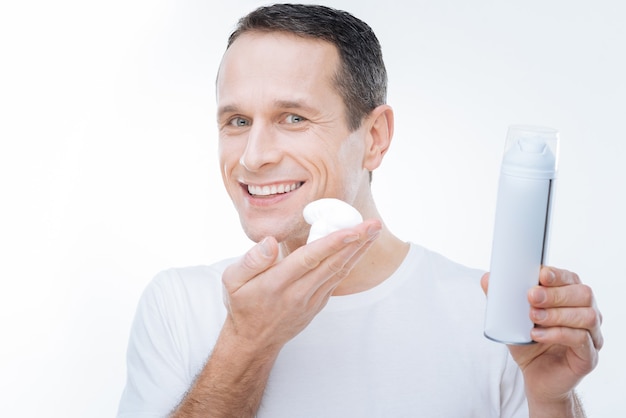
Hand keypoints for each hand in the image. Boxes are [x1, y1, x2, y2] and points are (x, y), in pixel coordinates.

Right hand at [221, 219, 381, 353]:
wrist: (253, 341)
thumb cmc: (242, 304)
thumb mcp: (232, 280)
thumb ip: (252, 260)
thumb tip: (271, 241)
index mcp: (276, 284)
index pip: (309, 259)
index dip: (333, 243)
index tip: (352, 229)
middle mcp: (298, 293)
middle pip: (332, 264)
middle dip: (356, 243)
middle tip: (374, 224)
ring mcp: (311, 301)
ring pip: (339, 272)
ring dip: (358, 251)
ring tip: (373, 231)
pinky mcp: (318, 305)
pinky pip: (336, 280)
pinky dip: (350, 262)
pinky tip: (359, 248)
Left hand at [481, 267, 602, 407]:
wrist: (535, 376)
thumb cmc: (528, 343)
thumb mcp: (511, 319)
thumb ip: (501, 299)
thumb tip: (486, 278)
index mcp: (571, 298)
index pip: (571, 278)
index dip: (557, 274)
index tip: (540, 274)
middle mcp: (587, 313)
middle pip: (583, 294)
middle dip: (556, 293)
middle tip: (531, 297)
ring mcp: (592, 336)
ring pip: (586, 316)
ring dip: (557, 314)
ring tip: (533, 317)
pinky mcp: (588, 357)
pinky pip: (581, 340)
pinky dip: (557, 334)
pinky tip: (537, 335)